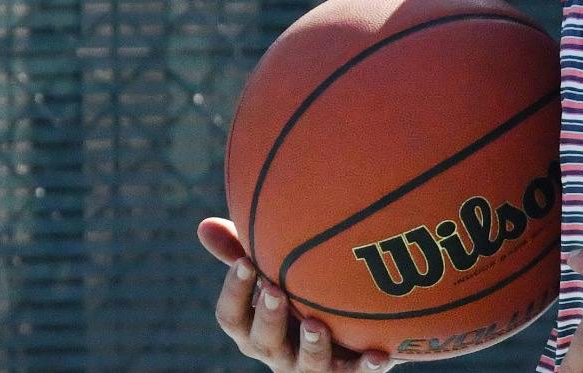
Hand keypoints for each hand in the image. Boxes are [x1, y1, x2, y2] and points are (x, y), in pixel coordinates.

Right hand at [198, 217, 391, 371]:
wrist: (343, 334)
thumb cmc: (296, 296)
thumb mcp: (270, 277)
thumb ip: (241, 254)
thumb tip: (204, 225)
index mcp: (252, 329)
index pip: (231, 317)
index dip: (234, 292)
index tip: (245, 261)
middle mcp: (276, 352)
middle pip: (263, 342)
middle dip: (268, 318)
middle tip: (275, 290)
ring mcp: (308, 368)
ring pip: (306, 365)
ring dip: (311, 346)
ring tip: (317, 325)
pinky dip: (365, 366)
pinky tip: (378, 354)